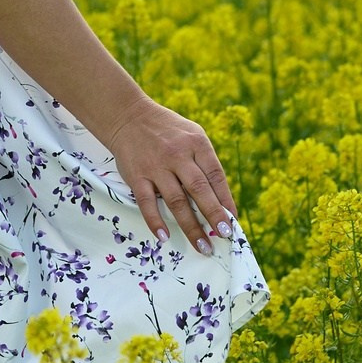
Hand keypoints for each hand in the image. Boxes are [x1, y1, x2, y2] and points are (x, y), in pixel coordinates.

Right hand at [98, 97, 239, 254]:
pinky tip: (164, 236)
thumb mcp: (192, 136)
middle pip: (199, 190)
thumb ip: (205, 163)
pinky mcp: (137, 175)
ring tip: (203, 246)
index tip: (233, 221)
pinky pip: (147, 202)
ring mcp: (156, 166)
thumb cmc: (167, 131)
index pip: (215, 176)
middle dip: (214, 216)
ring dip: (191, 226)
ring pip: (177, 201)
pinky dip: (155, 221)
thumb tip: (222, 201)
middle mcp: (177, 154)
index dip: (226, 200)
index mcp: (196, 143)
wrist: (128, 116)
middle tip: (224, 237)